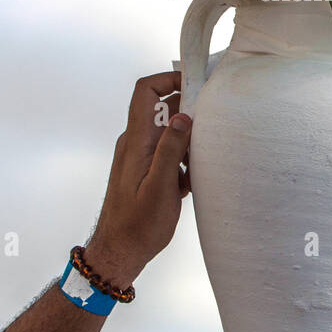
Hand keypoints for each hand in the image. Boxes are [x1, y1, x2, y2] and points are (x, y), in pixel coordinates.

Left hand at [86, 72, 191, 285]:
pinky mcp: (145, 170)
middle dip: (188, 109)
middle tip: (213, 120)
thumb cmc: (138, 226)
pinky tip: (192, 177)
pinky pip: (166, 151)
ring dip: (188, 137)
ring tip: (205, 154)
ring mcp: (139, 156)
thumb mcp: (160, 188)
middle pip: (161, 108)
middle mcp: (135, 143)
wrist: (118, 252)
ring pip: (167, 131)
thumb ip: (170, 150)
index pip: (146, 92)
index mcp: (136, 142)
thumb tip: (183, 116)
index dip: (169, 78)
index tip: (196, 82)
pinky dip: (182, 157)